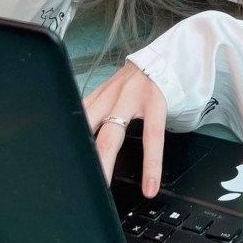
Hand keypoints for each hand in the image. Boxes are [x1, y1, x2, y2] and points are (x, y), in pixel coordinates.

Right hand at [83, 61, 167, 196]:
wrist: (164, 52)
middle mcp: (130, 94)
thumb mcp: (175, 103)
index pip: (152, 135)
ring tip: (75, 169)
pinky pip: (83, 108)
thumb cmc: (169, 83)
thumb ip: (161, 128)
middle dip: (103, 165)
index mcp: (155, 98)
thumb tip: (157, 163)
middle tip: (99, 190)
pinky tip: (67, 142)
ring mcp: (112, 90)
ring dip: (81, 147)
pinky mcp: (101, 88)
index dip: (150, 165)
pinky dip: (74, 125)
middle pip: (111, 135)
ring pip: (88, 121)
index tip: (149, 190)